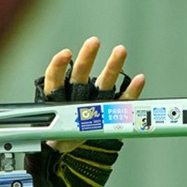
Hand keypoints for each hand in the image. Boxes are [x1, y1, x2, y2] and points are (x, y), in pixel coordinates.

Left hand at [42, 36, 145, 153]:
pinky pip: (121, 101)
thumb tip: (50, 136)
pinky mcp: (109, 109)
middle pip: (80, 74)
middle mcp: (76, 95)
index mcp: (58, 98)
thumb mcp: (48, 136)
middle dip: (87, 57)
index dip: (58, 66)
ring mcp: (94, 100)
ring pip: (102, 82)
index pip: (55, 79)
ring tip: (120, 51)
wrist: (69, 144)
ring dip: (112, 67)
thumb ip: (50, 133)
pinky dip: (131, 91)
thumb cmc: (57, 136)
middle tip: (93, 42)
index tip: (65, 54)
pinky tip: (138, 79)